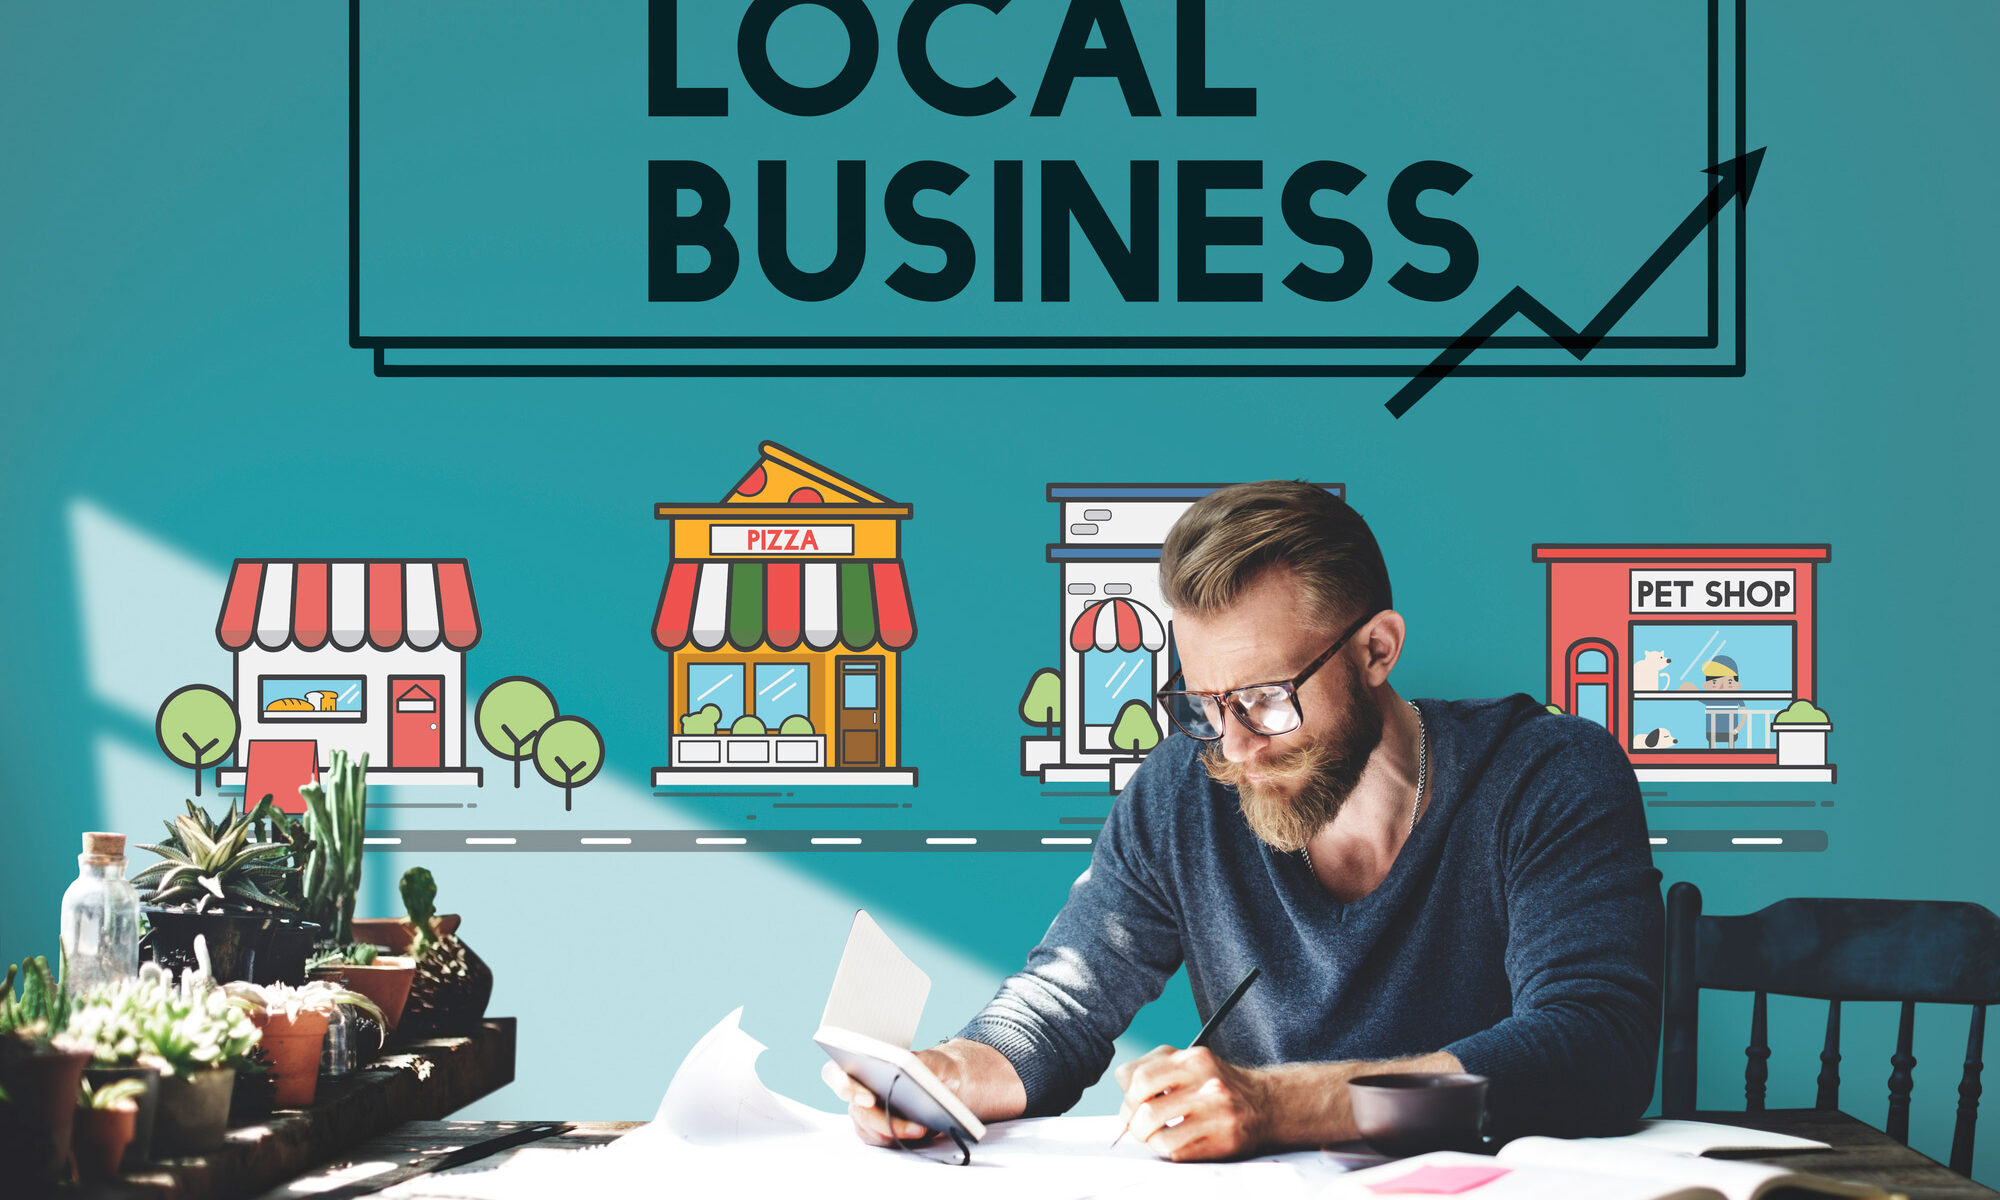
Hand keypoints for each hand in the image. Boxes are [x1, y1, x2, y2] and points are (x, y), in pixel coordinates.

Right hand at [821, 1052, 952, 1148]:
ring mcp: (866, 1114)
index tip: (868, 1099)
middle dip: (882, 1122)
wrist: (947, 1083)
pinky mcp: (877, 1132)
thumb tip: (911, 1067)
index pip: (834, 1074)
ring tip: (922, 1128)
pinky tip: (919, 1133)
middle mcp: (858, 1090)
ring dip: (896, 1133)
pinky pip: (880, 1142)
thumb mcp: (935, 1059)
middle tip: (911, 1126)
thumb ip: (924, 1061)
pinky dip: (900, 1139)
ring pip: (869, 1130)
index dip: (844, 1087)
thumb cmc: (935, 1066)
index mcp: (862, 1064)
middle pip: (858, 1112)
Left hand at [1115, 1044, 1272, 1161]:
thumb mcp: (1190, 1062)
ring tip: (1159, 1135)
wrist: (1266, 1104)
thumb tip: (1123, 1093)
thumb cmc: (1219, 1084)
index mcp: (1193, 1058)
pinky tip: (1180, 1141)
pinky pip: (1177, 1152)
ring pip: (1159, 1136)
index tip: (1129, 1107)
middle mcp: (1206, 1083)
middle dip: (1133, 1123)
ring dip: (1151, 1140)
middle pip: (1145, 1109)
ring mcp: (1216, 1113)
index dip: (1126, 1097)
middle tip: (1137, 1126)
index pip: (1138, 1077)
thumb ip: (1155, 1067)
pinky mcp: (1223, 1140)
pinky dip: (1170, 1150)